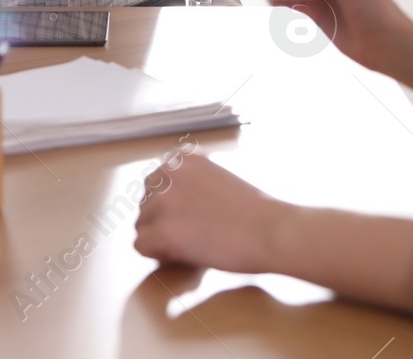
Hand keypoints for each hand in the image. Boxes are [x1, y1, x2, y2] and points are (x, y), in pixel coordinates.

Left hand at [134, 155, 287, 272]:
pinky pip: (141, 246)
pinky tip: (185, 255)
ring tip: (195, 245)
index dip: (170, 206)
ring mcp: (162, 200)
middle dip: (163, 221)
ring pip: (142, 226)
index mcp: (181, 157)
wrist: (271, 230)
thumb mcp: (217, 177)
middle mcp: (166, 172)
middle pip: (144, 205)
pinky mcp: (162, 230)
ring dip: (162, 239)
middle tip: (194, 235)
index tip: (192, 217)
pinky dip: (159, 255)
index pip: (154, 184)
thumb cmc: (255, 210)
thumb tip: (169, 205)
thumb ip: (189, 182)